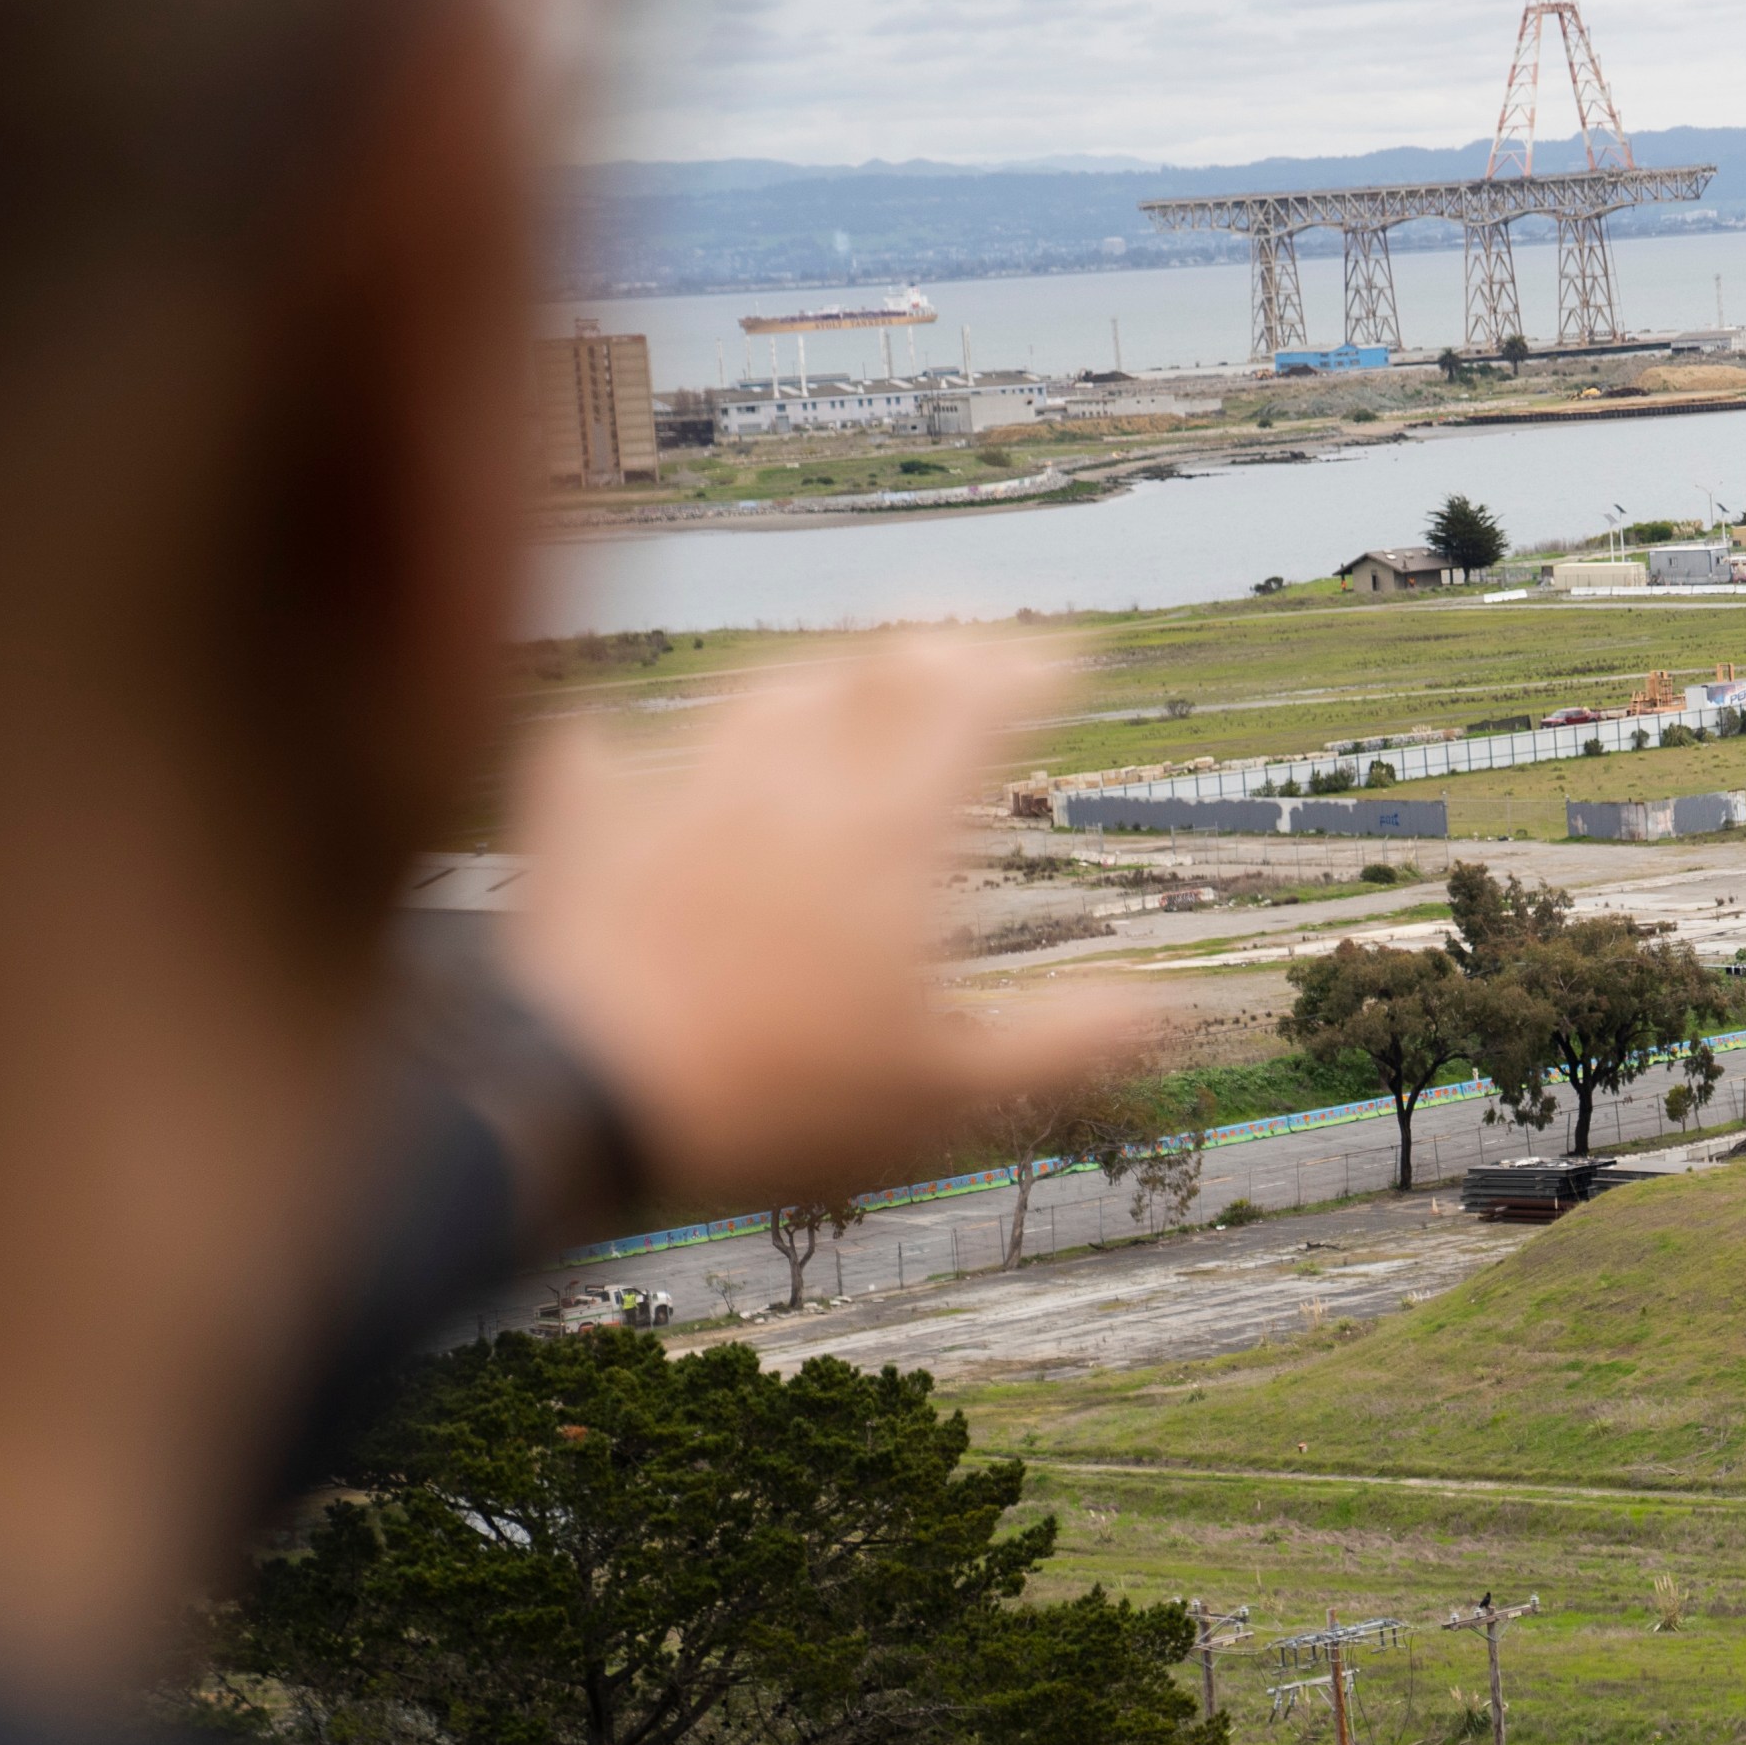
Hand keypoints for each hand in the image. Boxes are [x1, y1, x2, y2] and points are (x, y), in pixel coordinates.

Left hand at [496, 634, 1140, 1206]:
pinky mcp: (585, 830)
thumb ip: (1066, 1043)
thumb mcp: (955, 1096)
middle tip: (962, 640)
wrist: (582, 1103)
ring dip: (808, 675)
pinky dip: (621, 743)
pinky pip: (597, 751)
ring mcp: (681, 794)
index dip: (1033, 667)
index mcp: (893, 831)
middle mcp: (791, 785)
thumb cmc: (783, 1104)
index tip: (1068, 658)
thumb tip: (1163, 1007)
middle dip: (932, 644)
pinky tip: (619, 744)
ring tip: (831, 676)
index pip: (979, 703)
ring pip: (755, 692)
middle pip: (873, 668)